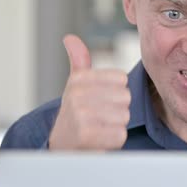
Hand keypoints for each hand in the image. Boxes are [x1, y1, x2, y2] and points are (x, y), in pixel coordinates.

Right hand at [49, 34, 130, 149]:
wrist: (60, 148)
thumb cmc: (74, 115)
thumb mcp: (75, 86)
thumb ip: (79, 62)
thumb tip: (69, 38)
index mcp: (78, 79)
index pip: (121, 79)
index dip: (116, 93)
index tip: (99, 102)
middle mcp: (77, 94)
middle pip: (125, 97)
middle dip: (117, 111)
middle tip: (100, 119)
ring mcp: (81, 115)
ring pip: (124, 116)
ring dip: (115, 127)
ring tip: (99, 129)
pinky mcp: (87, 136)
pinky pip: (120, 135)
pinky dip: (114, 141)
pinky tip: (99, 141)